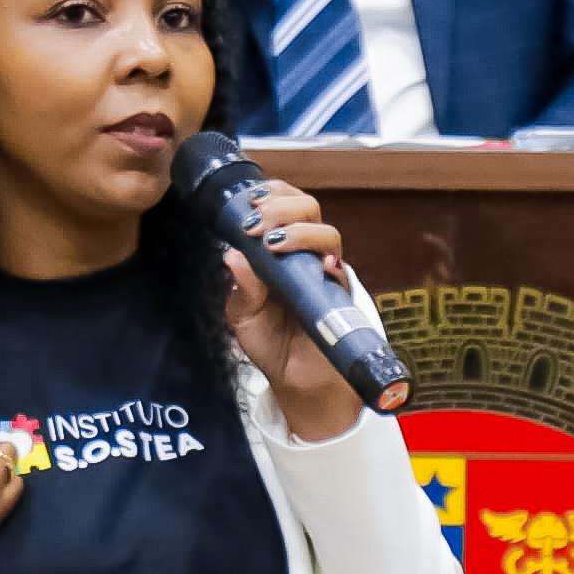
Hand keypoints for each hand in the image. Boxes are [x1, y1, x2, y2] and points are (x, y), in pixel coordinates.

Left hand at [218, 181, 366, 441]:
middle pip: (308, 209)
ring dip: (301, 232)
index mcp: (280, 250)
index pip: (283, 205)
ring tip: (274, 244)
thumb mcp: (243, 314)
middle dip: (282, 207)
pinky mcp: (340, 298)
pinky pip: (342, 274)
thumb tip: (232, 255)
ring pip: (328, 235)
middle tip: (257, 223)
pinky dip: (332, 266)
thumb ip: (241, 287)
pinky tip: (321, 267)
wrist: (293, 378)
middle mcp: (305, 255)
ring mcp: (325, 274)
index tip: (249, 201)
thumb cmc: (269, 340)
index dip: (271, 195)